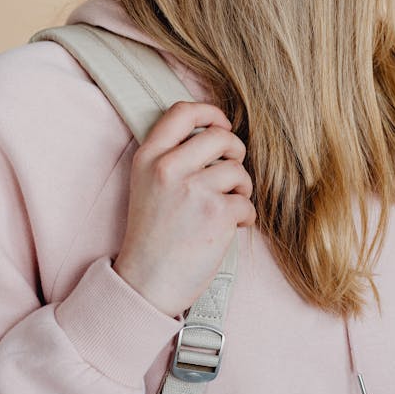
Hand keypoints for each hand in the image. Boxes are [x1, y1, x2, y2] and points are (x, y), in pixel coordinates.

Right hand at [112, 101, 255, 316]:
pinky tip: (230, 228)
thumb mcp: (147, 186)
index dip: (209, 112)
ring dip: (241, 190)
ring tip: (228, 208)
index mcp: (148, 158)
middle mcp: (168, 168)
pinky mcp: (217, 213)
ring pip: (238, 171)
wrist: (147, 281)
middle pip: (220, 136)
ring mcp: (193, 189)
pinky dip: (245, 218)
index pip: (181, 111)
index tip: (221, 124)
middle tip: (232, 174)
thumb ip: (172, 159)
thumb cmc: (153, 237)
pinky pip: (247, 203)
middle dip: (235, 153)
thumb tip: (215, 135)